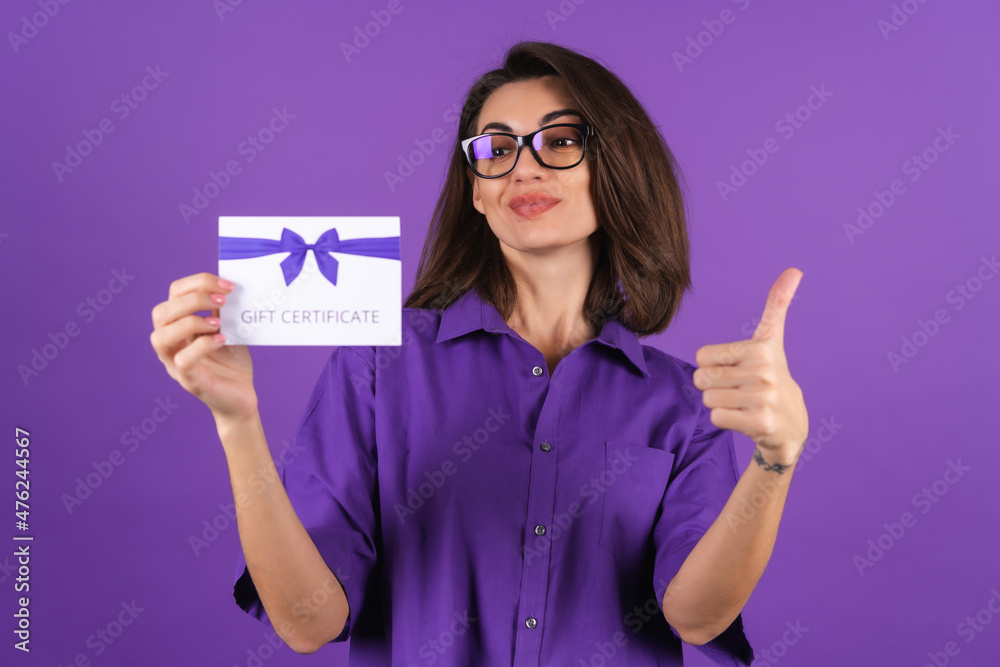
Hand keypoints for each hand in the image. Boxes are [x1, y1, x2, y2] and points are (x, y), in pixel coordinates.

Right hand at [149, 272, 257, 425]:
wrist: (241, 398)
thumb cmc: (232, 364)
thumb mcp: (228, 330)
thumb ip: (223, 311)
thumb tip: (228, 285)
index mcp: (178, 327)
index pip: (174, 295)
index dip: (197, 283)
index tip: (227, 285)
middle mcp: (171, 345)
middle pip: (161, 312)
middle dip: (192, 299)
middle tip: (223, 300)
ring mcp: (176, 364)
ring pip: (160, 337)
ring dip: (190, 322)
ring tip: (217, 323)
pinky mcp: (190, 382)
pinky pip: (183, 361)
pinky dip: (202, 346)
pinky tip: (222, 340)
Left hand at [692, 268, 807, 465]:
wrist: (791, 423)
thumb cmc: (771, 376)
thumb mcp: (772, 339)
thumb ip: (777, 305)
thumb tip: (795, 269)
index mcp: (761, 348)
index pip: (701, 356)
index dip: (712, 365)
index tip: (737, 369)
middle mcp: (764, 371)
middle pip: (702, 379)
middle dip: (714, 387)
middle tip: (739, 390)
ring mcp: (763, 398)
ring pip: (708, 399)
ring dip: (720, 404)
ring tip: (743, 404)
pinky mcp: (760, 423)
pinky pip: (716, 417)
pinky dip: (725, 420)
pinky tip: (745, 419)